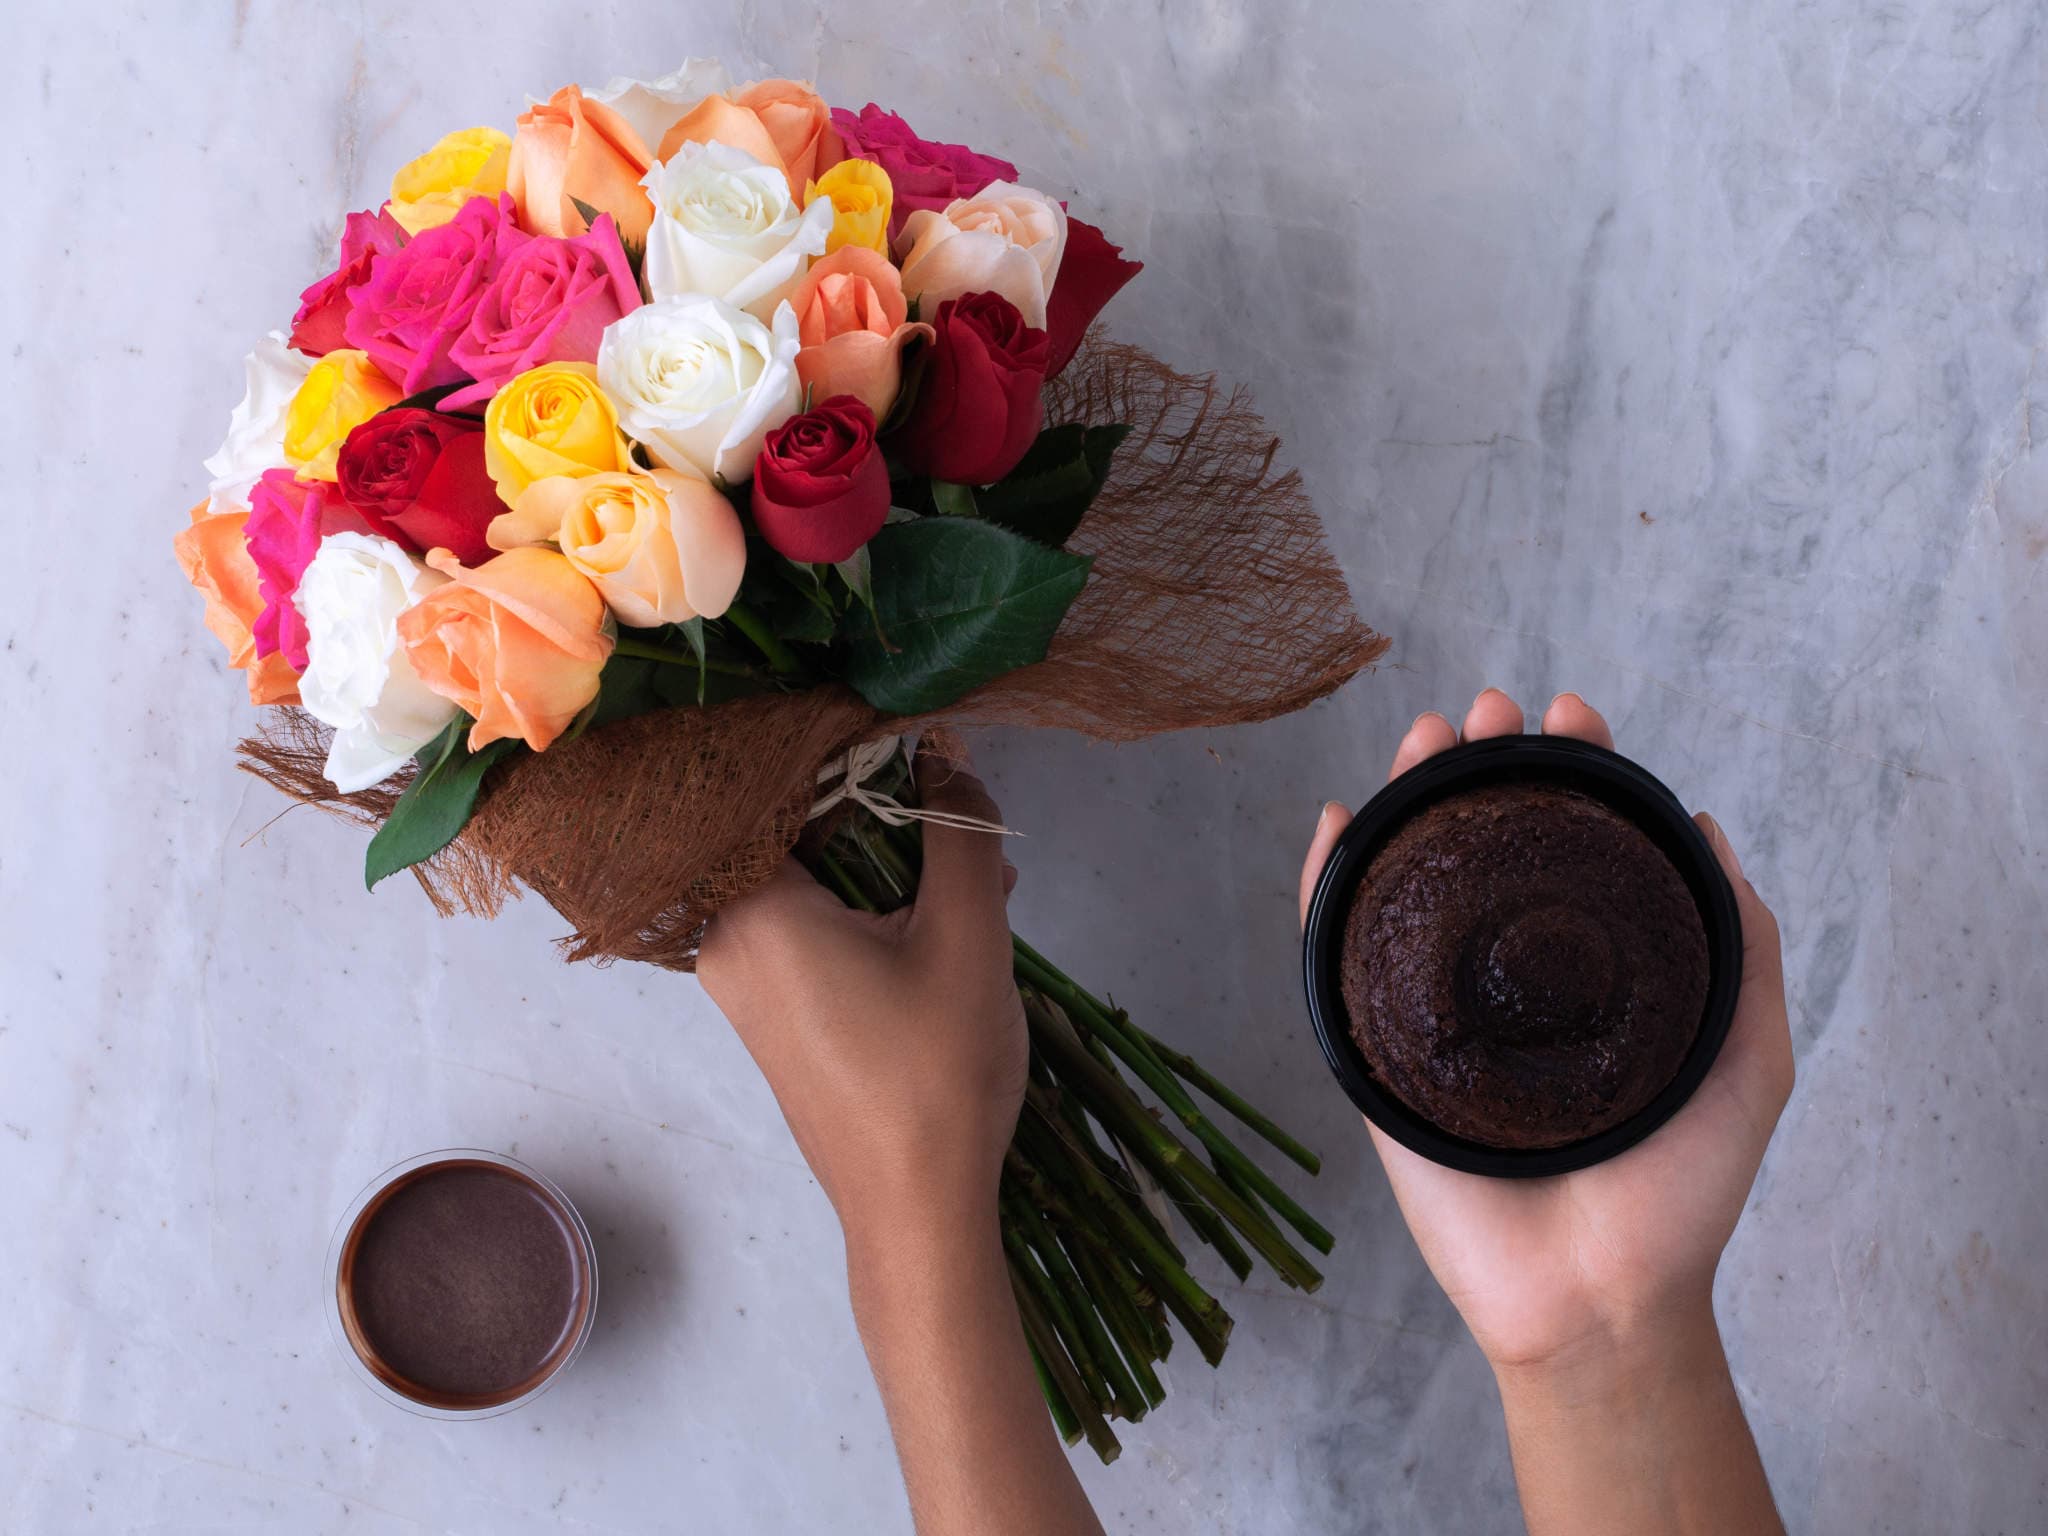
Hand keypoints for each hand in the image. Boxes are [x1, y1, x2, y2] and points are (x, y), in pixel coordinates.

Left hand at [698, 743, 1025, 1245]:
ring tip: (982, 884)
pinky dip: (871, 912)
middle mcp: (725, 938)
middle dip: (884, 815)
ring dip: (890, 867)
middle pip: (795, 829)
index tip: (910, 730)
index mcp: (752, 908)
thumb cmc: (936, 1072)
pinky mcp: (771, 1015)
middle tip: (965, 824)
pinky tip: (950, 927)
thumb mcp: (969, 934)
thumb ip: (958, 828)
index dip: (845, 745)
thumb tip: (945, 748)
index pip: (775, 780)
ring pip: (812, 881)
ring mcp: (743, 982)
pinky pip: (812, 928)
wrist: (915, 1211)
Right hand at [1299, 688, 1793, 1373]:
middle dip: (1480, 762)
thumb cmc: (1682, 1192)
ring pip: (1406, 880)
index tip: (1572, 714)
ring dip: (1406, 797)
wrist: (1603, 1295)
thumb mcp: (1748, 1054)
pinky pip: (1333, 954)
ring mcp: (1436, 1008)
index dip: (1566, 770)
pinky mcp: (1376, 1053)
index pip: (1567, 844)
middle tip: (1487, 711)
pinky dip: (1323, 881)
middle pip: (1480, 843)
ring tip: (1423, 737)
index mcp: (1585, 968)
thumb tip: (1705, 824)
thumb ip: (1743, 944)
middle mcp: (1506, 975)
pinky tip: (1338, 819)